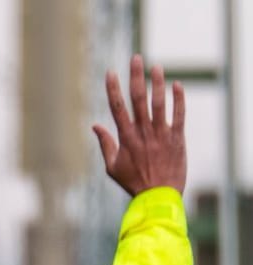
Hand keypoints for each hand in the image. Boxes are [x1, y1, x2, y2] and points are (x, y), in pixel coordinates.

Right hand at [94, 54, 185, 196]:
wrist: (157, 196)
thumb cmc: (133, 183)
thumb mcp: (112, 167)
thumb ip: (105, 144)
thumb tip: (95, 125)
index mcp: (126, 138)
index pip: (117, 108)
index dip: (113, 88)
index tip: (111, 72)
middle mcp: (143, 132)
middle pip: (138, 99)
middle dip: (136, 77)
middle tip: (136, 58)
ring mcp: (161, 134)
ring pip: (159, 103)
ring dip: (157, 83)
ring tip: (156, 66)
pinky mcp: (177, 138)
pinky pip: (179, 114)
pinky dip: (179, 99)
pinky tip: (177, 85)